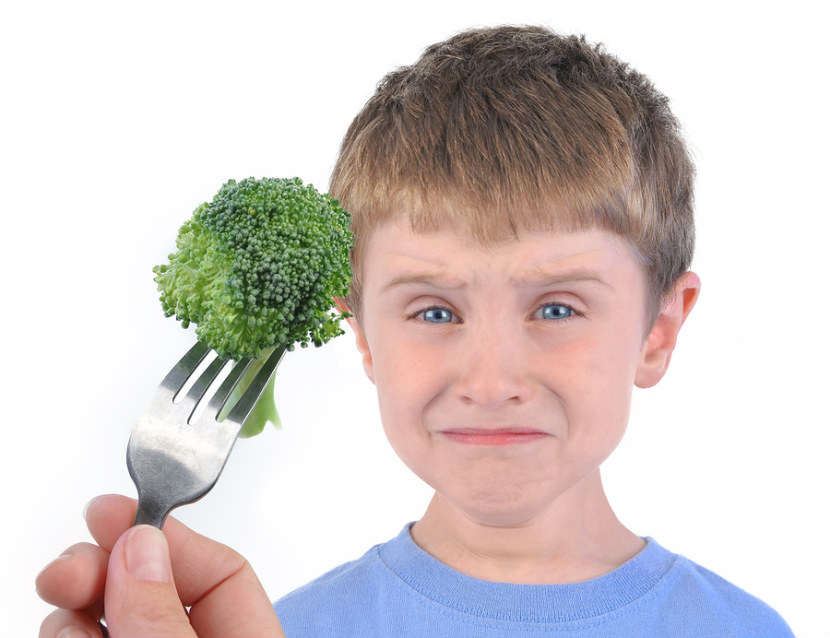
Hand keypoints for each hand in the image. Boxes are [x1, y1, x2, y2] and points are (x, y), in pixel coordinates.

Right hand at [37, 494, 284, 636]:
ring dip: (77, 611)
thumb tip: (139, 545)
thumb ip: (163, 617)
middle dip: (105, 570)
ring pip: (112, 622)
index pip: (222, 573)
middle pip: (157, 591)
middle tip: (64, 571)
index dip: (167, 538)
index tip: (110, 514)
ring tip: (63, 624)